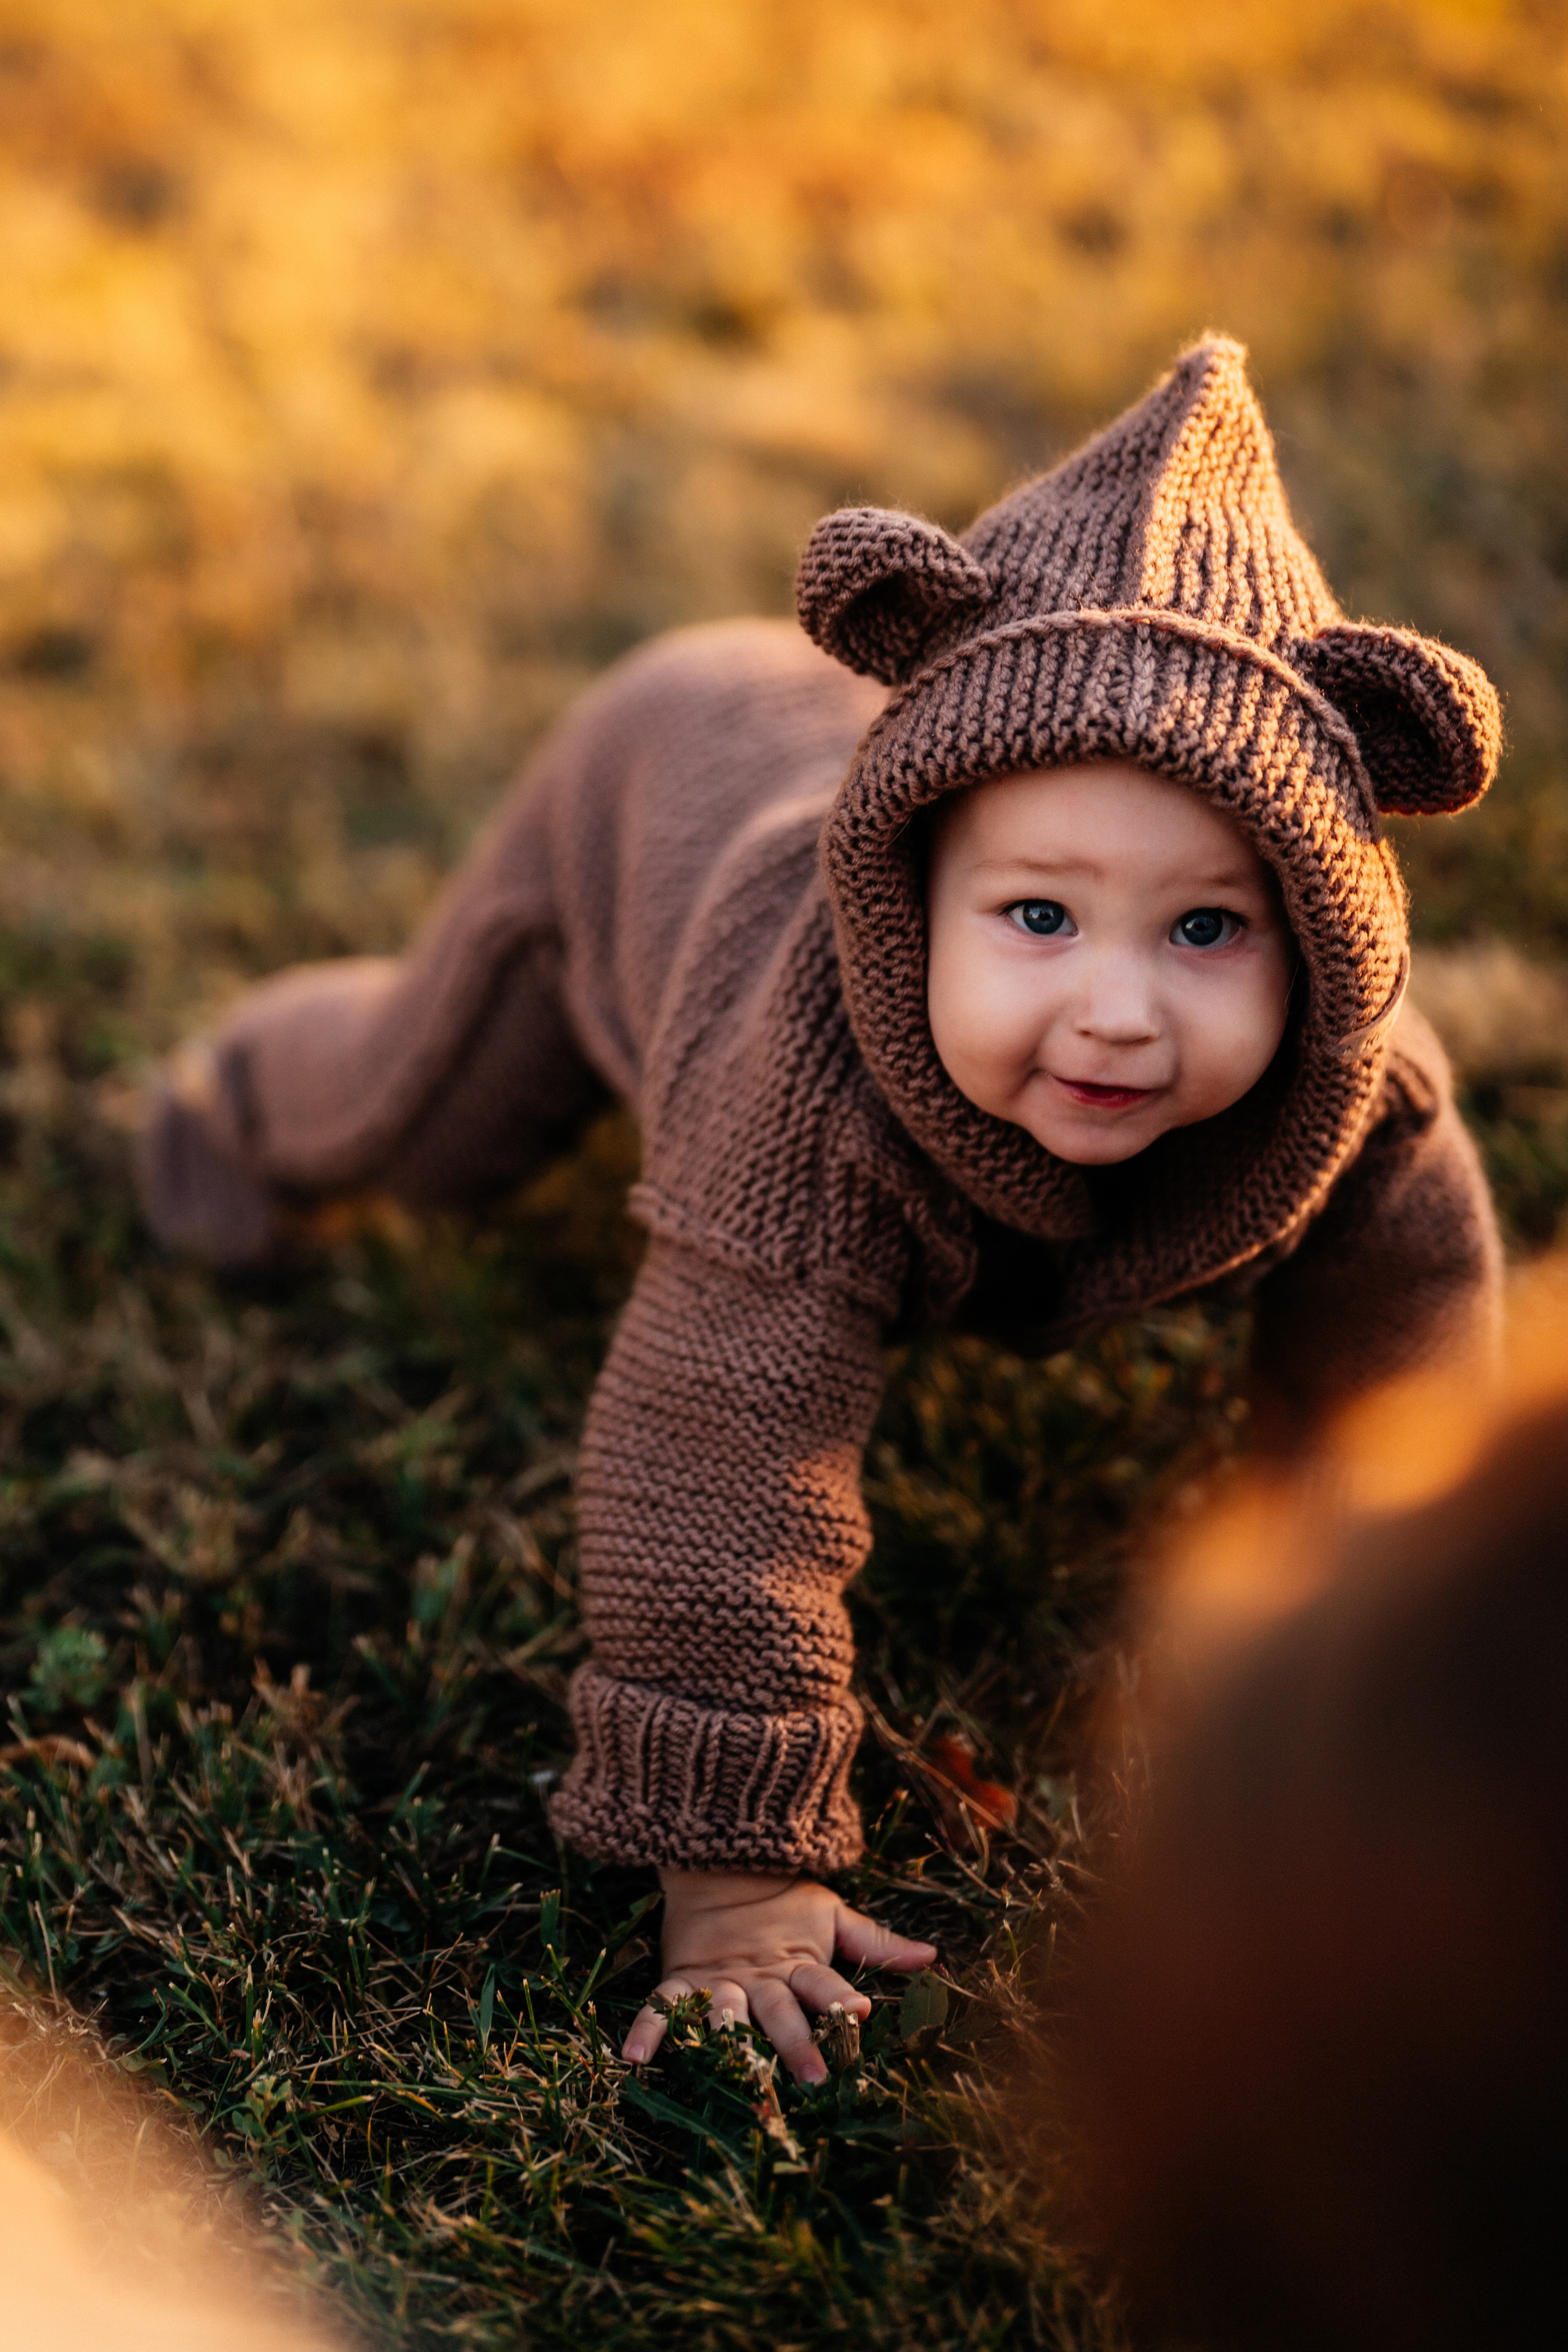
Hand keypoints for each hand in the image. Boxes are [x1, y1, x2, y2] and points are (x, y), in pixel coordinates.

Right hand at [622, 1869, 936, 2084]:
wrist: (723, 1862)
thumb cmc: (785, 1900)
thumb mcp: (833, 1916)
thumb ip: (876, 1943)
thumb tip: (933, 1957)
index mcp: (797, 1962)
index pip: (823, 1983)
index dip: (842, 1996)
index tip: (862, 2011)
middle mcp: (758, 1976)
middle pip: (778, 2011)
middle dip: (795, 2042)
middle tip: (811, 2078)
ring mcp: (717, 1978)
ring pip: (723, 2012)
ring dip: (729, 2043)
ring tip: (732, 2070)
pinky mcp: (682, 1977)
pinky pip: (661, 2006)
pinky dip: (648, 2030)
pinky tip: (636, 2060)